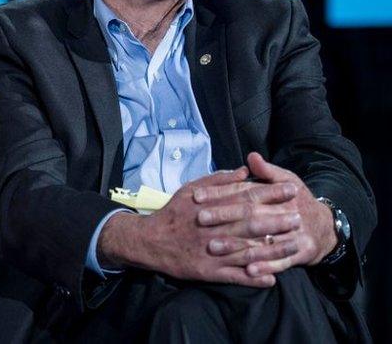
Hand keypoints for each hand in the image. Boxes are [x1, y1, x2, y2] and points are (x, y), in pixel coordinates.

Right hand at [100, 167, 292, 286]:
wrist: (150, 240)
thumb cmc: (174, 212)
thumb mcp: (191, 189)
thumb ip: (218, 180)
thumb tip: (244, 171)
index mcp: (209, 207)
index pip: (244, 198)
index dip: (269, 193)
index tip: (290, 189)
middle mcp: (212, 228)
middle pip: (249, 223)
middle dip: (276, 219)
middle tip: (299, 216)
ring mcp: (211, 252)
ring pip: (246, 251)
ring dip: (272, 250)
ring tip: (294, 246)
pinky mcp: (207, 271)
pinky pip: (233, 276)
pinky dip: (252, 278)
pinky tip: (271, 278)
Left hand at [194, 152, 337, 276]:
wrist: (324, 228)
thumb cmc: (297, 202)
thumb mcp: (286, 181)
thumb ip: (267, 172)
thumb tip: (252, 156)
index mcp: (279, 194)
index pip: (245, 191)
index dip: (220, 192)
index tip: (197, 195)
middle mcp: (287, 213)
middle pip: (251, 214)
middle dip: (224, 216)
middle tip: (200, 219)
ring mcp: (294, 235)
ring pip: (262, 240)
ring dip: (237, 245)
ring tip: (214, 247)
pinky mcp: (300, 253)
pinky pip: (281, 262)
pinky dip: (265, 267)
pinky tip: (249, 271)